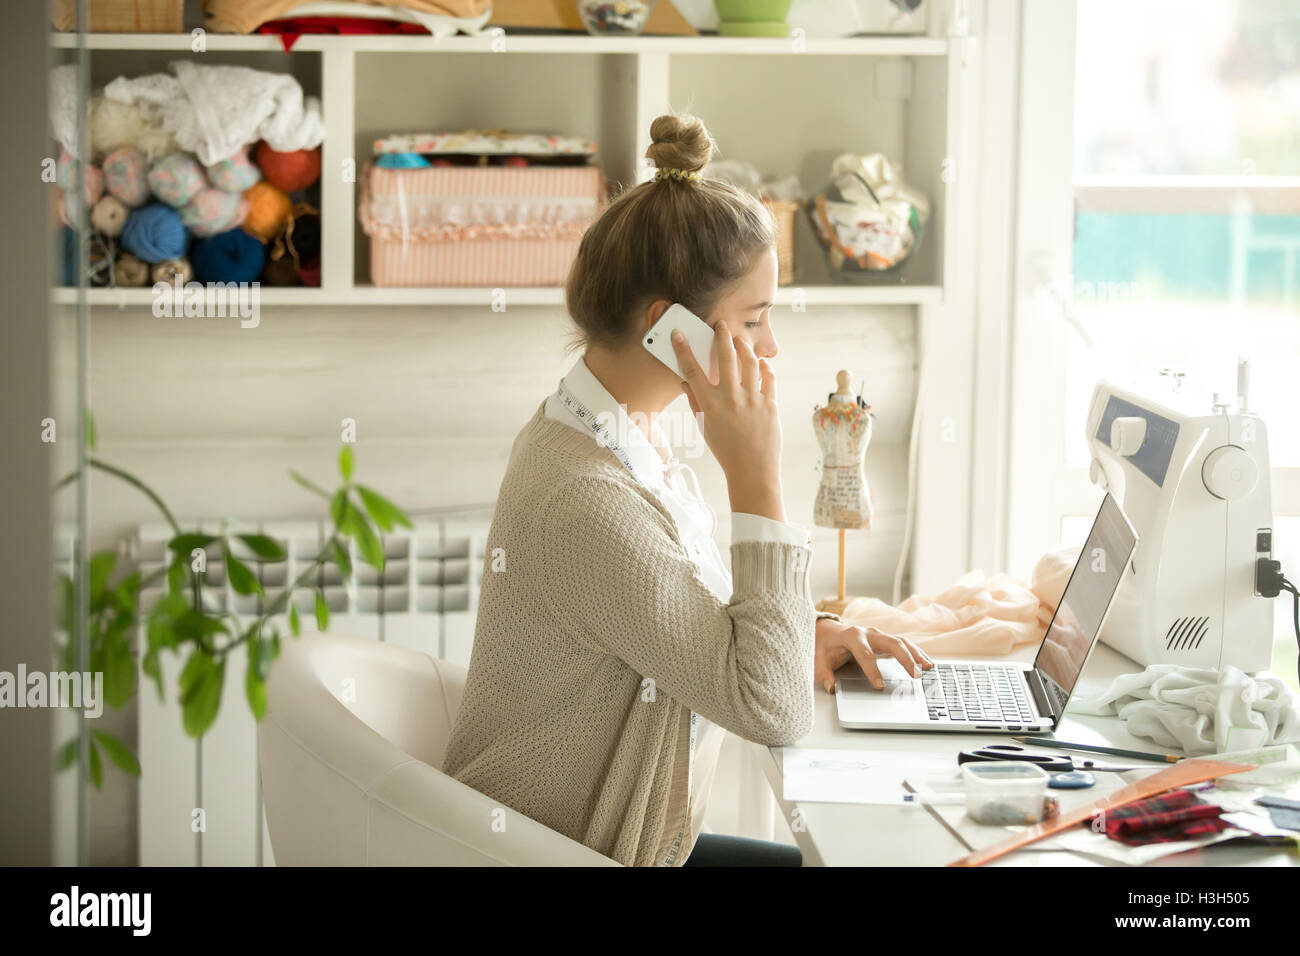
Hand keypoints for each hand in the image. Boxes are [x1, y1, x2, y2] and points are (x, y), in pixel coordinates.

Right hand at [673, 321, 784, 520]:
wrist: (752, 470)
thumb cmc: (725, 450)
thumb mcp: (704, 427)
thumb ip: (694, 402)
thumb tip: (685, 381)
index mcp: (710, 404)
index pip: (692, 370)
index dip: (683, 349)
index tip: (678, 334)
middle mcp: (731, 398)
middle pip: (726, 357)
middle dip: (722, 336)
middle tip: (721, 324)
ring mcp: (752, 400)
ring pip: (749, 362)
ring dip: (744, 347)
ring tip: (740, 340)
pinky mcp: (770, 404)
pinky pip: (768, 377)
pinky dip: (764, 367)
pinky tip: (760, 363)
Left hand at [814, 618, 934, 691]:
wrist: (827, 631)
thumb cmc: (824, 646)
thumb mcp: (817, 659)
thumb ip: (823, 674)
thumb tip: (831, 688)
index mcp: (851, 636)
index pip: (864, 653)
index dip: (872, 670)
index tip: (880, 686)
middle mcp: (868, 633)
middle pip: (891, 643)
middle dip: (905, 658)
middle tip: (915, 675)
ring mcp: (878, 635)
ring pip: (901, 642)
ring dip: (916, 654)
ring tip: (929, 668)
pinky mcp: (885, 640)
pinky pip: (904, 645)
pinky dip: (917, 653)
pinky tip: (928, 663)